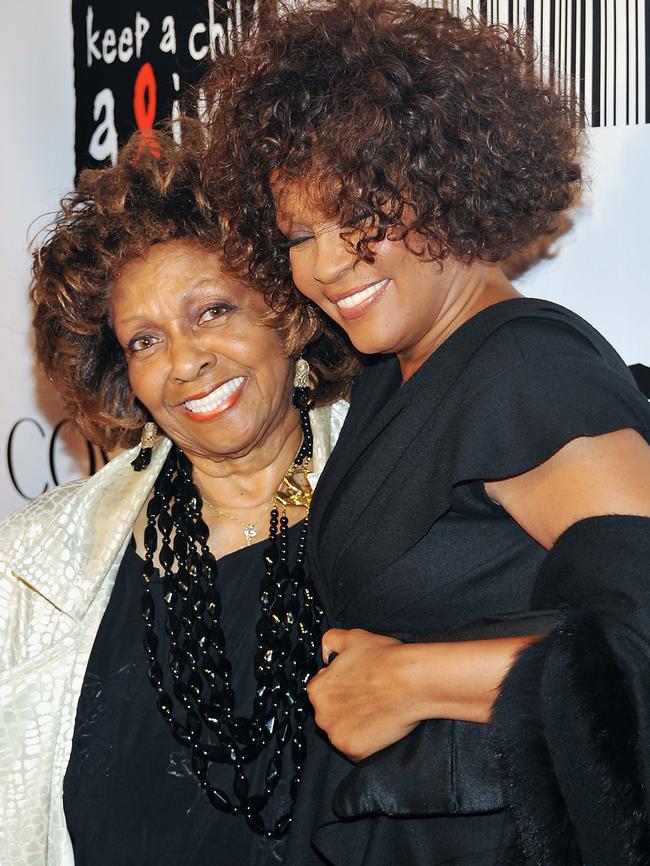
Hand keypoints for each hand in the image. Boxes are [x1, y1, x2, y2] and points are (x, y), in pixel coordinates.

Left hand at [306, 627, 418, 761]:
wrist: (411, 680)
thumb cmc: (384, 658)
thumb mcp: (352, 637)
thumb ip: (331, 641)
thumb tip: (326, 652)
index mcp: (316, 689)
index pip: (323, 690)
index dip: (342, 686)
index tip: (358, 684)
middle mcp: (321, 715)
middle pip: (330, 713)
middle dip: (346, 707)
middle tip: (369, 697)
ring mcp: (336, 736)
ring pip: (343, 732)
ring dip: (355, 725)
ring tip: (376, 710)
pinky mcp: (354, 751)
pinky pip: (357, 748)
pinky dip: (368, 740)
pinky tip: (381, 725)